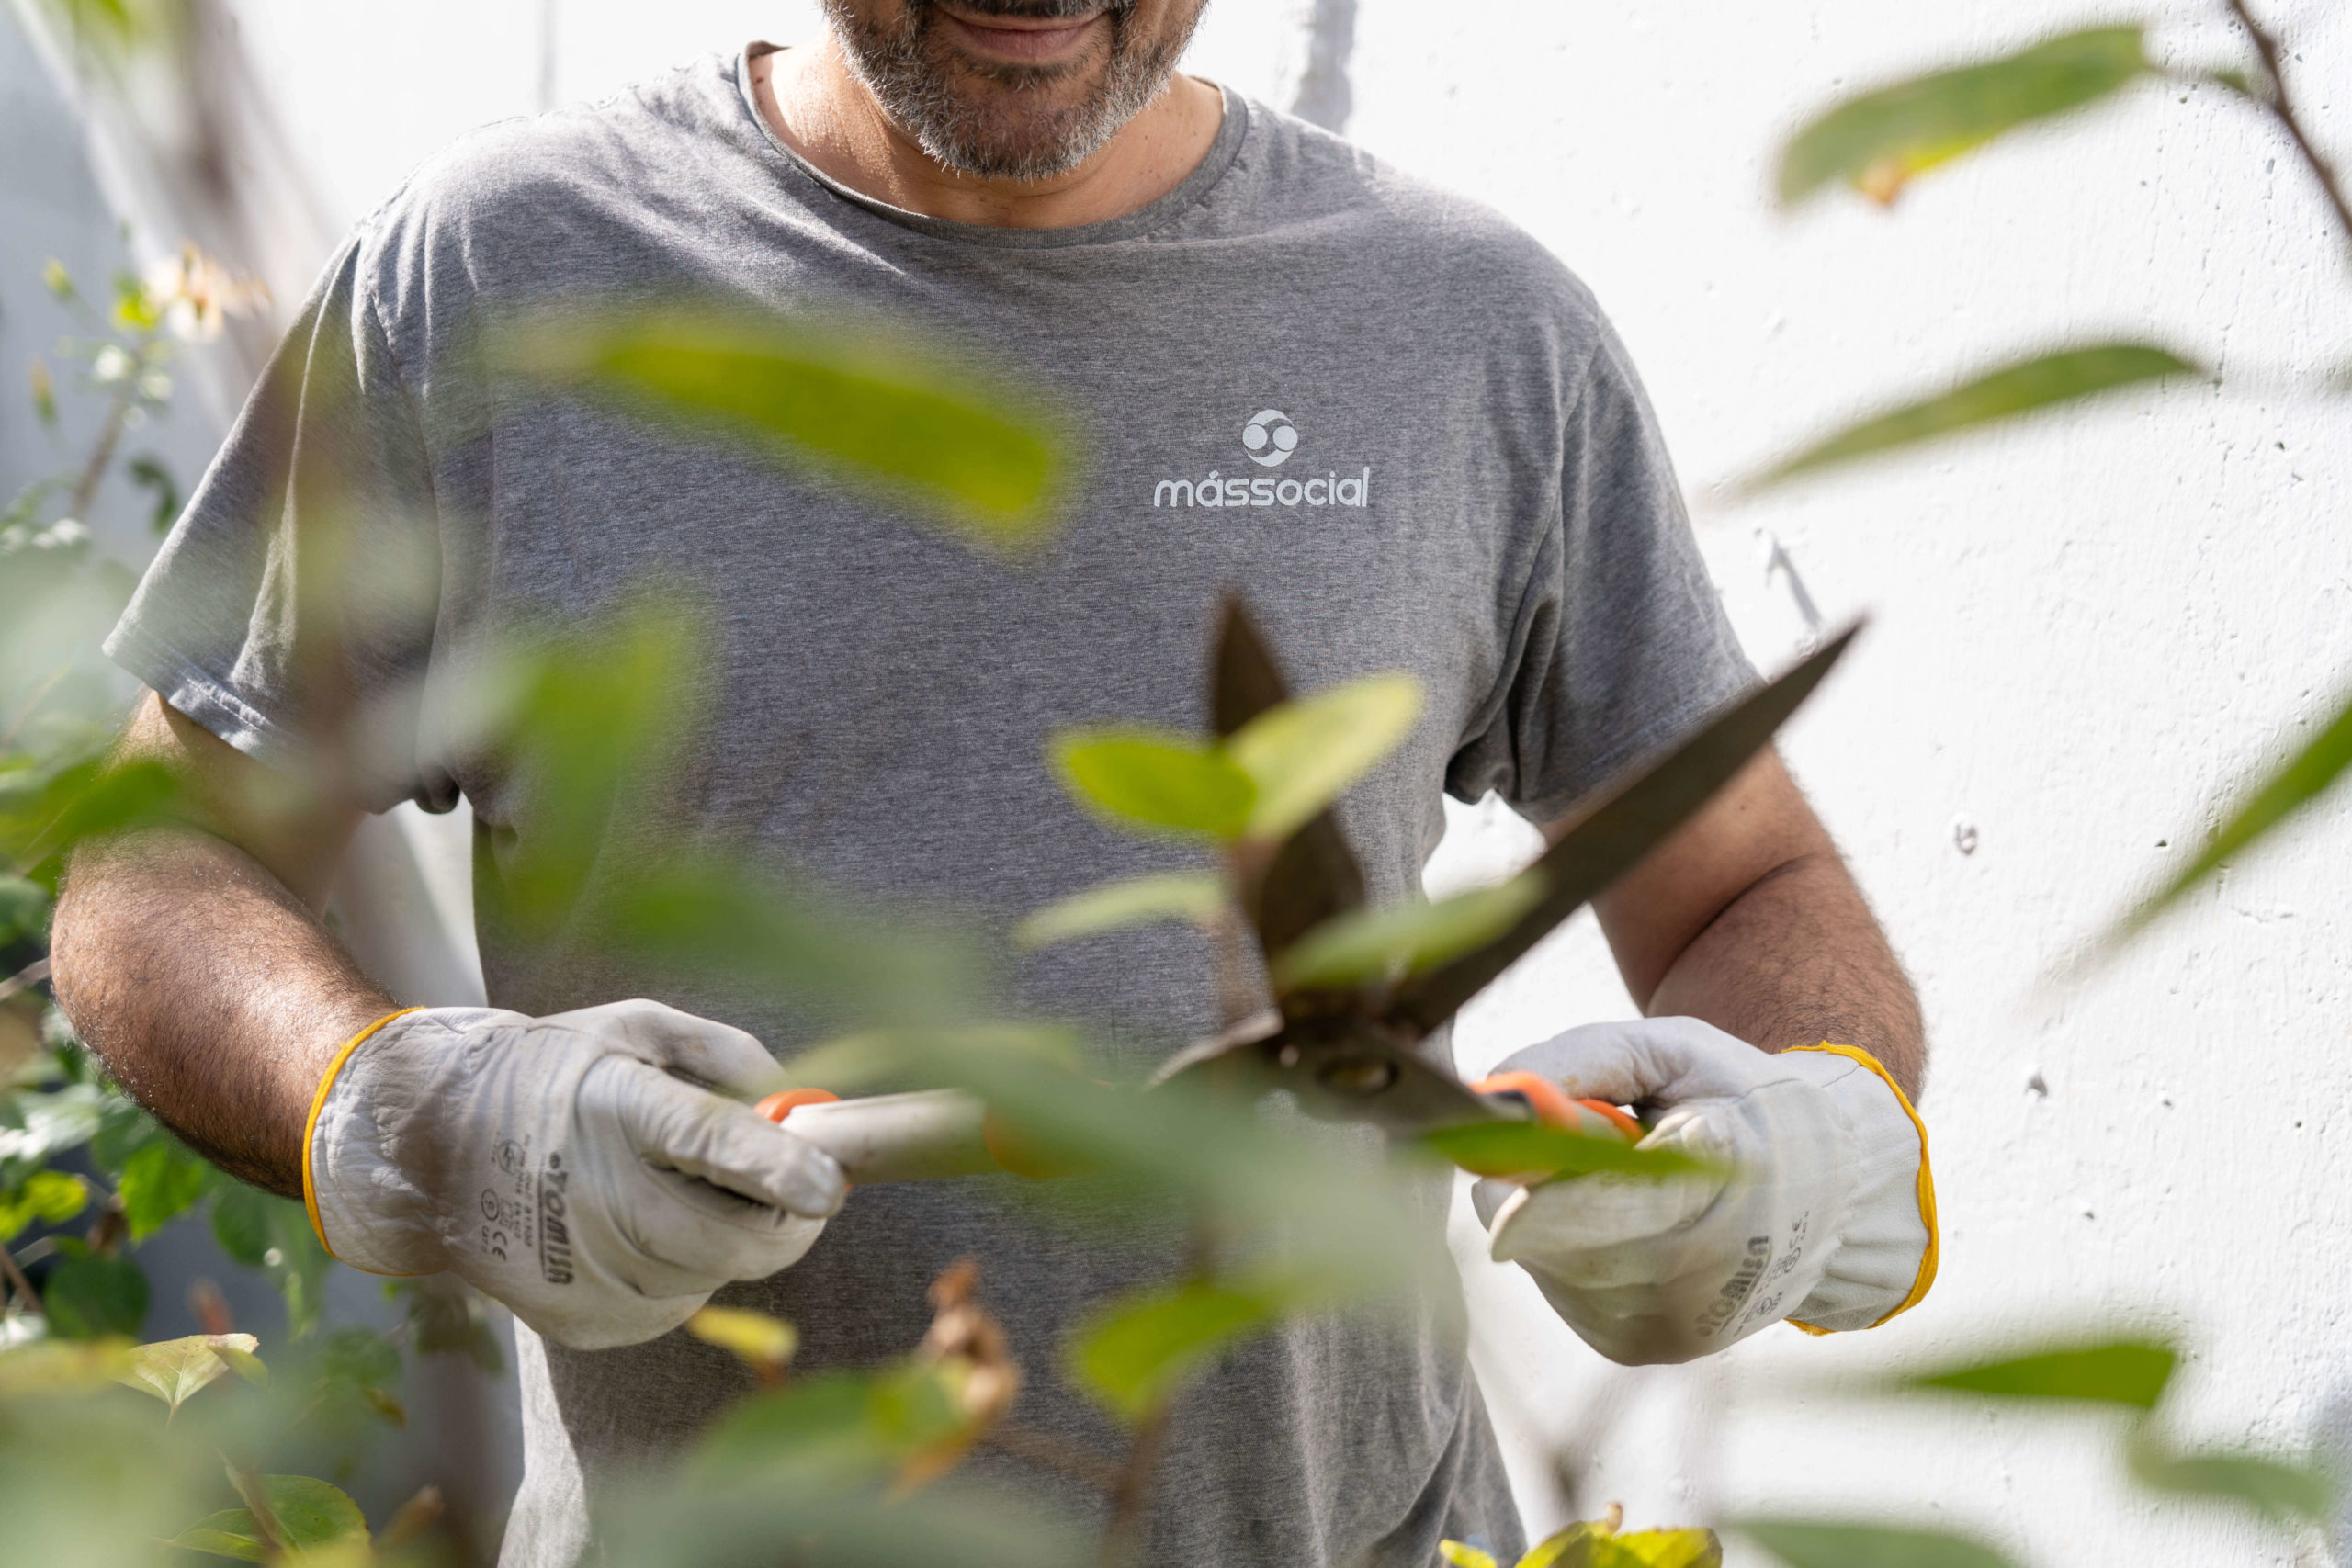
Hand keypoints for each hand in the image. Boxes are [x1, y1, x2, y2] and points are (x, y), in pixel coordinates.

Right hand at [304, 999, 844, 1349]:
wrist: (427, 1149)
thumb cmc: (551, 1074)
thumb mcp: (631, 1028)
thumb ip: (723, 1054)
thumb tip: (795, 1100)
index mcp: (614, 1108)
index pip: (706, 1140)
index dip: (774, 1164)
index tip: (829, 1182)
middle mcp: (594, 1195)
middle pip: (729, 1237)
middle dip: (788, 1222)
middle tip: (805, 1193)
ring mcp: (582, 1270)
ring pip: (713, 1277)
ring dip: (734, 1244)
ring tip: (690, 1196)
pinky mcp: (580, 1321)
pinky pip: (677, 1306)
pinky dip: (688, 1273)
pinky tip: (646, 1231)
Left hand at [1472, 1017, 1933, 1365]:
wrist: (1823, 1195)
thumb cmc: (1736, 1104)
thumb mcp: (1675, 1052)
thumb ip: (1584, 1059)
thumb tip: (1494, 1092)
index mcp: (1727, 1185)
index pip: (1611, 1205)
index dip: (1540, 1189)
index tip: (1485, 1151)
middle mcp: (1701, 1274)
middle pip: (1556, 1238)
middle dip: (1530, 1182)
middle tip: (1563, 1144)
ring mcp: (1669, 1324)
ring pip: (1544, 1259)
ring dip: (1545, 1213)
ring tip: (1612, 1184)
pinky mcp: (1637, 1348)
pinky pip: (1555, 1286)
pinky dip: (1562, 1248)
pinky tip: (1617, 1226)